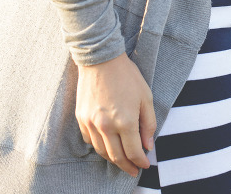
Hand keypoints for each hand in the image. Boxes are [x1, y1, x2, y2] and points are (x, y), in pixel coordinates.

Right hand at [75, 52, 155, 176]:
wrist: (100, 59)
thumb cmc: (127, 76)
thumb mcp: (146, 97)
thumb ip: (149, 124)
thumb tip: (148, 145)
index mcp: (125, 121)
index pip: (133, 152)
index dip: (141, 162)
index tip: (145, 165)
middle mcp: (106, 126)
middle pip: (116, 157)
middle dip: (127, 166)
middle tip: (134, 170)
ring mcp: (91, 123)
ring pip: (101, 151)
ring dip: (113, 159)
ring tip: (122, 160)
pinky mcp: (81, 118)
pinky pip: (89, 140)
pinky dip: (99, 146)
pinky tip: (107, 145)